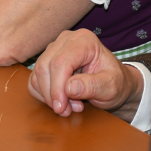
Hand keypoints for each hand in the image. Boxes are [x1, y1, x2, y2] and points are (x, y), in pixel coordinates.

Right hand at [28, 29, 143, 121]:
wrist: (114, 83)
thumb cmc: (115, 82)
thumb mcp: (112, 86)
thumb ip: (93, 86)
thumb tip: (69, 88)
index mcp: (85, 40)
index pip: (61, 62)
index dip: (57, 88)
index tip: (62, 108)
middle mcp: (67, 39)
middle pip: (45, 67)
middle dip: (53, 94)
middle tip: (68, 111)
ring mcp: (55, 48)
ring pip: (38, 74)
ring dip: (49, 96)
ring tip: (70, 106)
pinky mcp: (47, 60)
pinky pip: (34, 80)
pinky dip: (44, 95)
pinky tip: (62, 101)